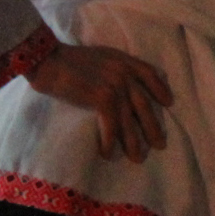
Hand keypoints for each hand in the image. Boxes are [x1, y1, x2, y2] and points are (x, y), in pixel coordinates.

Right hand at [30, 43, 173, 162]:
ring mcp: (115, 86)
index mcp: (124, 61)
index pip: (150, 74)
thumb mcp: (99, 57)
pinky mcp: (102, 97)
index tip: (168, 103)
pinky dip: (110, 141)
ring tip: (138, 158)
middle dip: (153, 126)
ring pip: (129, 119)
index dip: (161, 89)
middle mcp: (124, 73)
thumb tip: (121, 84)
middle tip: (160, 144)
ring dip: (133, 142)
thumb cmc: (66, 59)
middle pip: (144, 104)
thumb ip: (113, 67)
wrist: (46, 58)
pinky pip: (111, 125)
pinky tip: (108, 153)